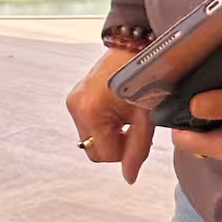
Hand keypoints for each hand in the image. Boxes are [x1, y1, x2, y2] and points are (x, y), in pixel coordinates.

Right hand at [66, 46, 156, 183]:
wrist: (136, 45)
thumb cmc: (146, 75)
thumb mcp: (147, 117)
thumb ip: (138, 150)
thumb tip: (129, 177)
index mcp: (92, 113)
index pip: (104, 155)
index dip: (124, 152)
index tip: (137, 134)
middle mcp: (77, 108)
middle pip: (93, 150)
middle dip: (114, 145)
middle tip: (132, 127)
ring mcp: (73, 101)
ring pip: (90, 138)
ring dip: (109, 133)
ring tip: (126, 114)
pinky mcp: (75, 96)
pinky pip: (87, 123)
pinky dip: (103, 122)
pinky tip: (116, 108)